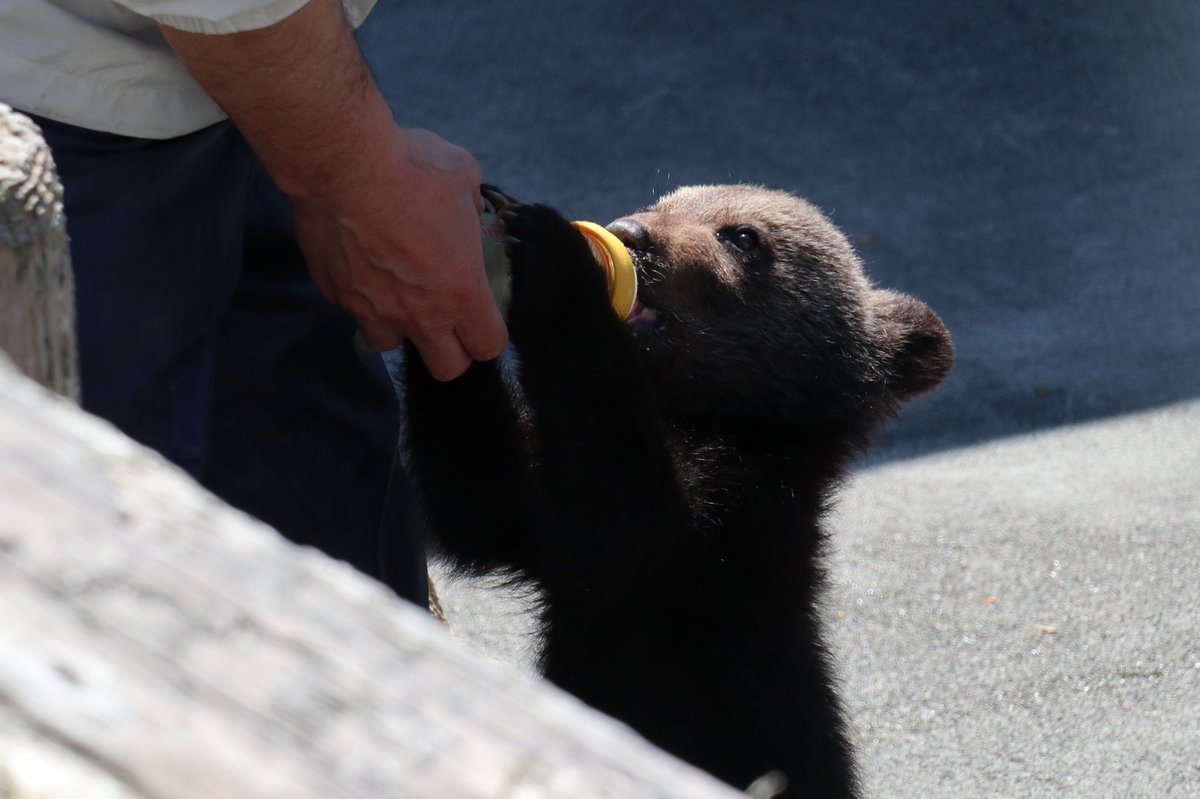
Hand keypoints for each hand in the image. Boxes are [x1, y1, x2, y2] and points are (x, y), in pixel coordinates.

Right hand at [294, 127, 507, 379]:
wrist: (341, 162)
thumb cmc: (412, 169)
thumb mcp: (464, 179)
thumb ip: (472, 207)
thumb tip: (468, 210)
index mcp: (459, 292)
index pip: (487, 346)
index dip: (488, 334)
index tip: (483, 317)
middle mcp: (417, 313)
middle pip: (445, 369)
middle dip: (450, 349)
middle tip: (445, 317)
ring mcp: (371, 308)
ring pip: (389, 345)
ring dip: (397, 327)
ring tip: (396, 292)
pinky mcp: (336, 293)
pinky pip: (352, 308)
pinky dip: (359, 293)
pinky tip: (360, 259)